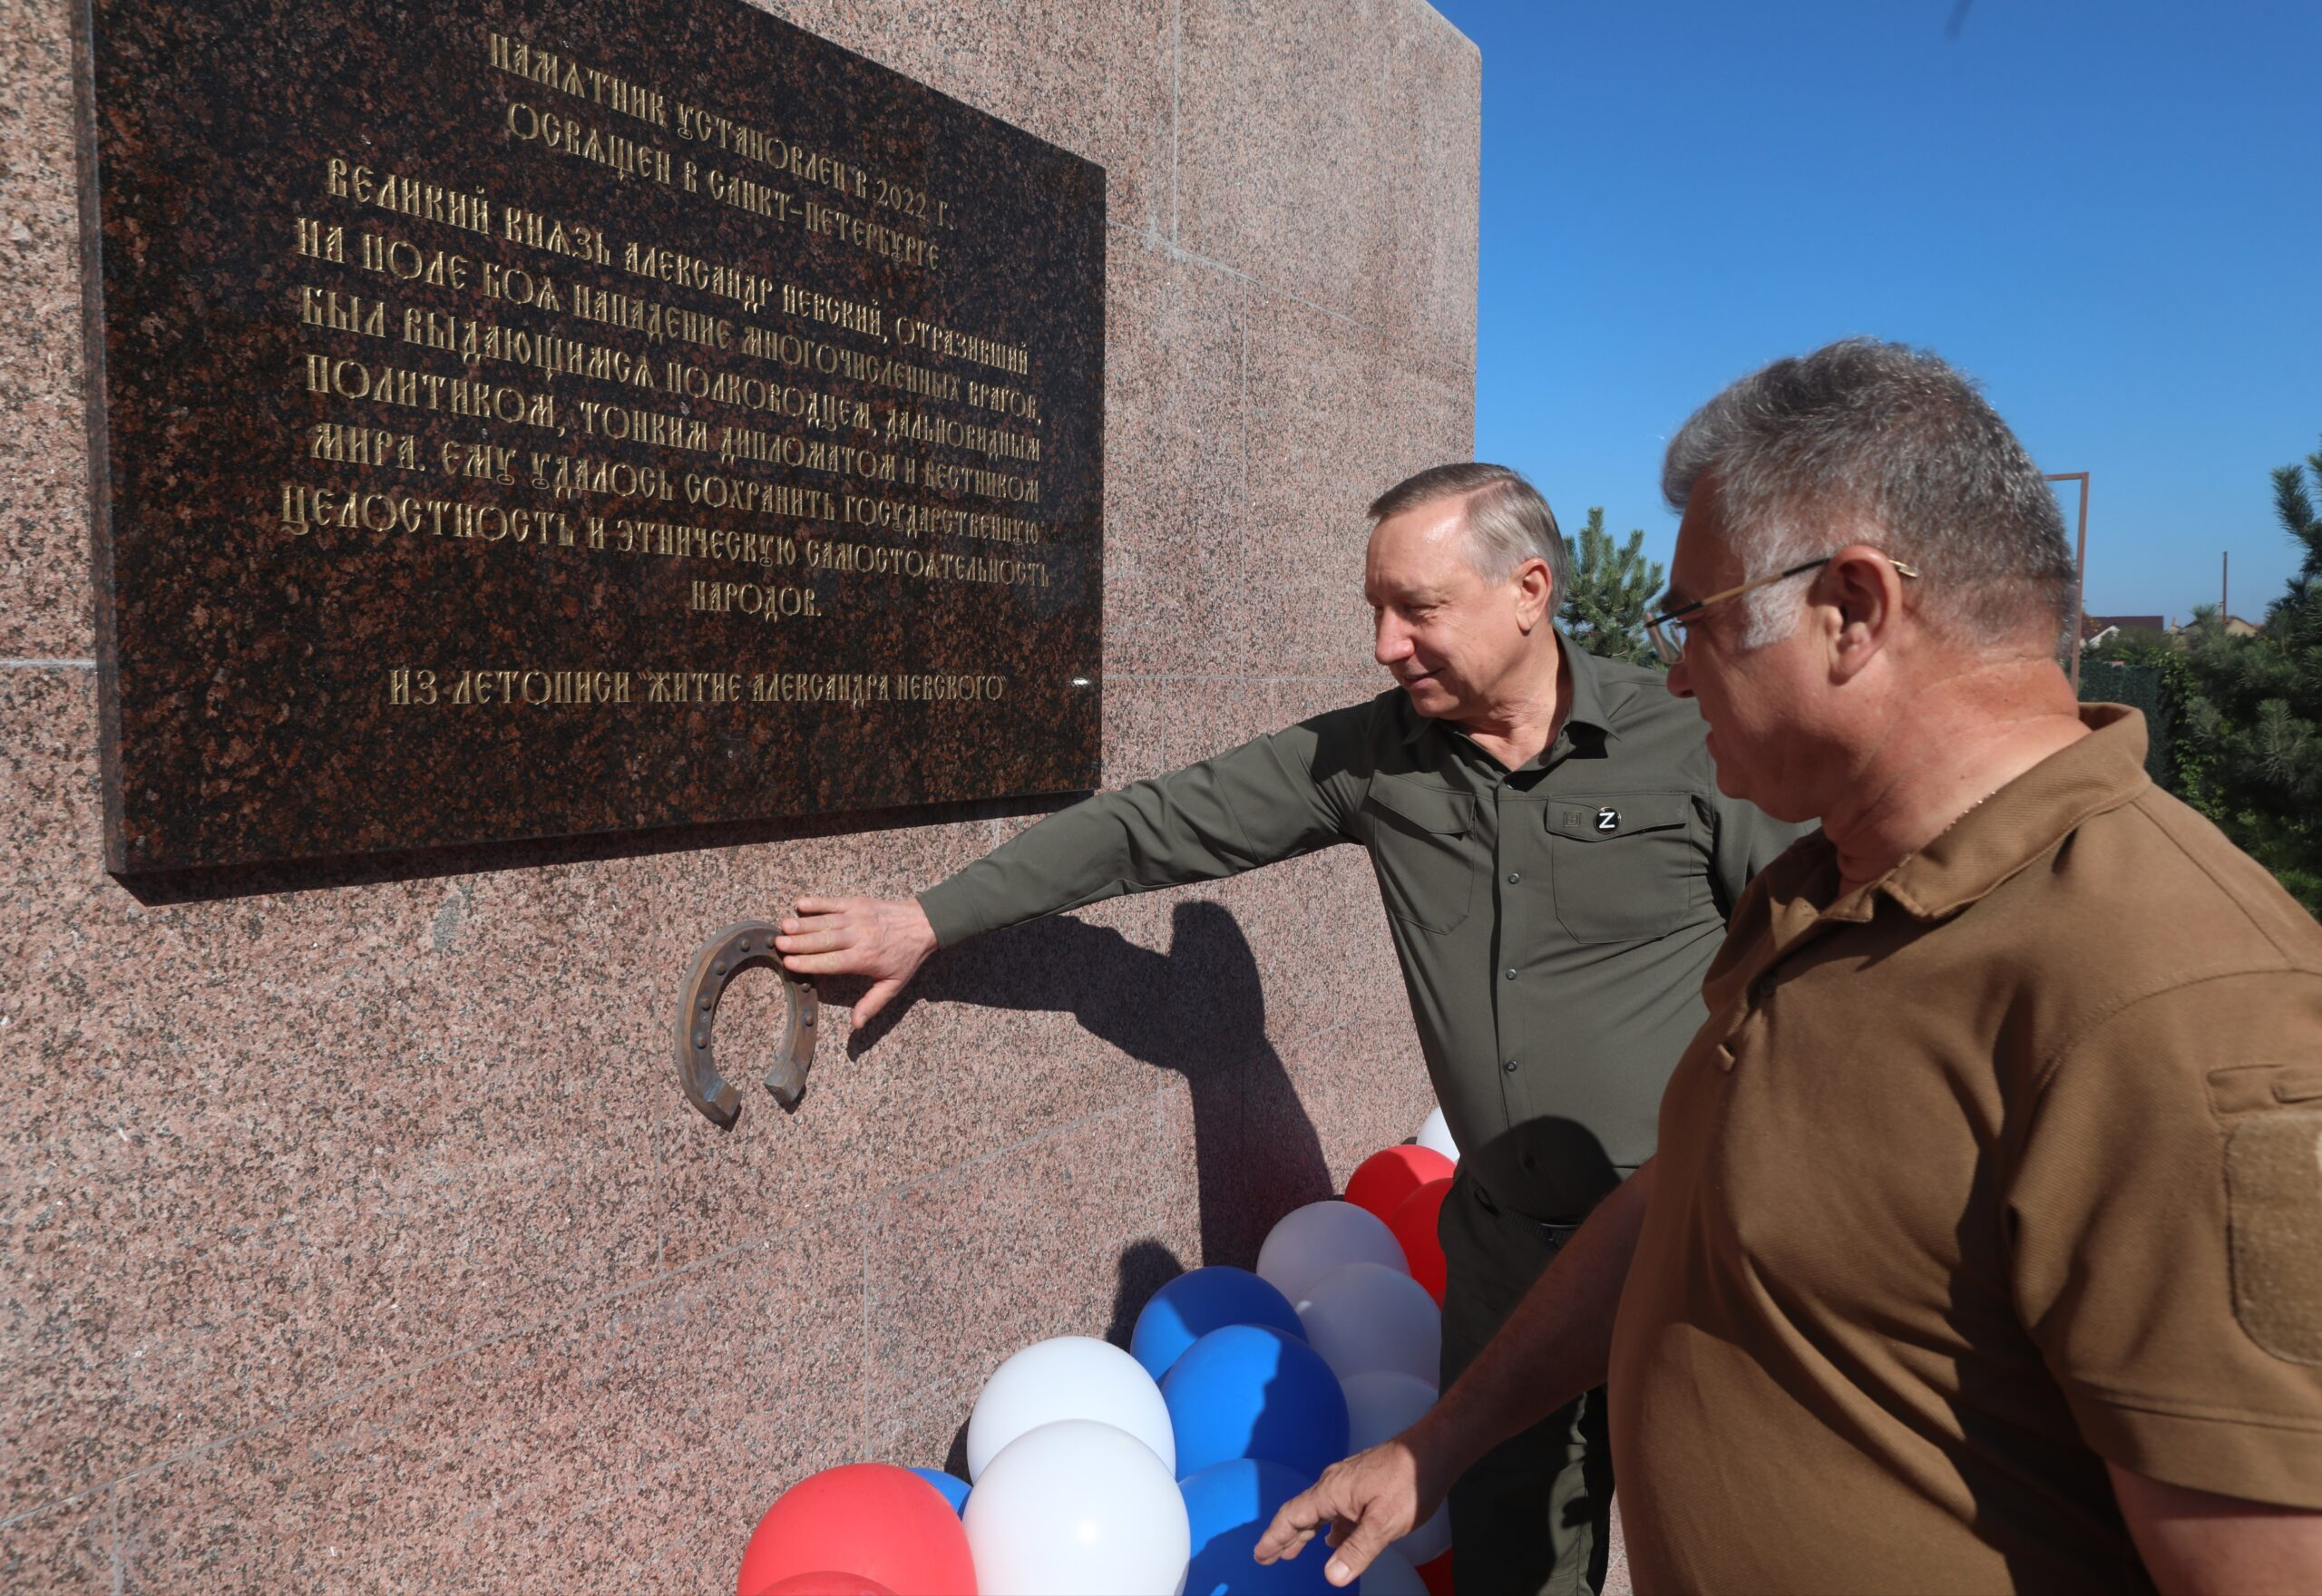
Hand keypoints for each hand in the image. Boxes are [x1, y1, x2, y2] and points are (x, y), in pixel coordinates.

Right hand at [775, 895, 938, 1026]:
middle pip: (824, 940)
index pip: (831, 962)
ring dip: (803, 923)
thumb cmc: (906, 956)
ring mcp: (858, 917)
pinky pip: (834, 902)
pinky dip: (818, 903)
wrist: (924, 924)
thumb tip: (856, 1025)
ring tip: (783, 926)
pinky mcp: (858, 903)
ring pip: (826, 921)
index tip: (789, 963)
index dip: (809, 963)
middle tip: (778, 944)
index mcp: (865, 958)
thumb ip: (872, 1004)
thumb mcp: (894, 985)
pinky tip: (800, 904)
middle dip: (799, 943)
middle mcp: (859, 937)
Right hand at [1254, 1433, 1446, 1587]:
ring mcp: (1350, 1481)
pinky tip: (1336, 1539)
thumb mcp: (1384, 1522)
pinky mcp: (1365, 1483)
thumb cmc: (1410, 1480)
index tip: (1260, 1555)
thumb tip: (1331, 1576)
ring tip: (1295, 1550)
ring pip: (1321, 1511)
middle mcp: (1335, 1484)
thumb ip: (1357, 1550)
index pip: (1293, 1516)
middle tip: (1269, 1557)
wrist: (1435, 1449)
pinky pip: (1339, 1508)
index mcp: (1332, 1491)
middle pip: (1302, 1513)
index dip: (1274, 1537)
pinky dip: (1330, 1527)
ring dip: (1307, 1532)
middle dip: (1285, 1536)